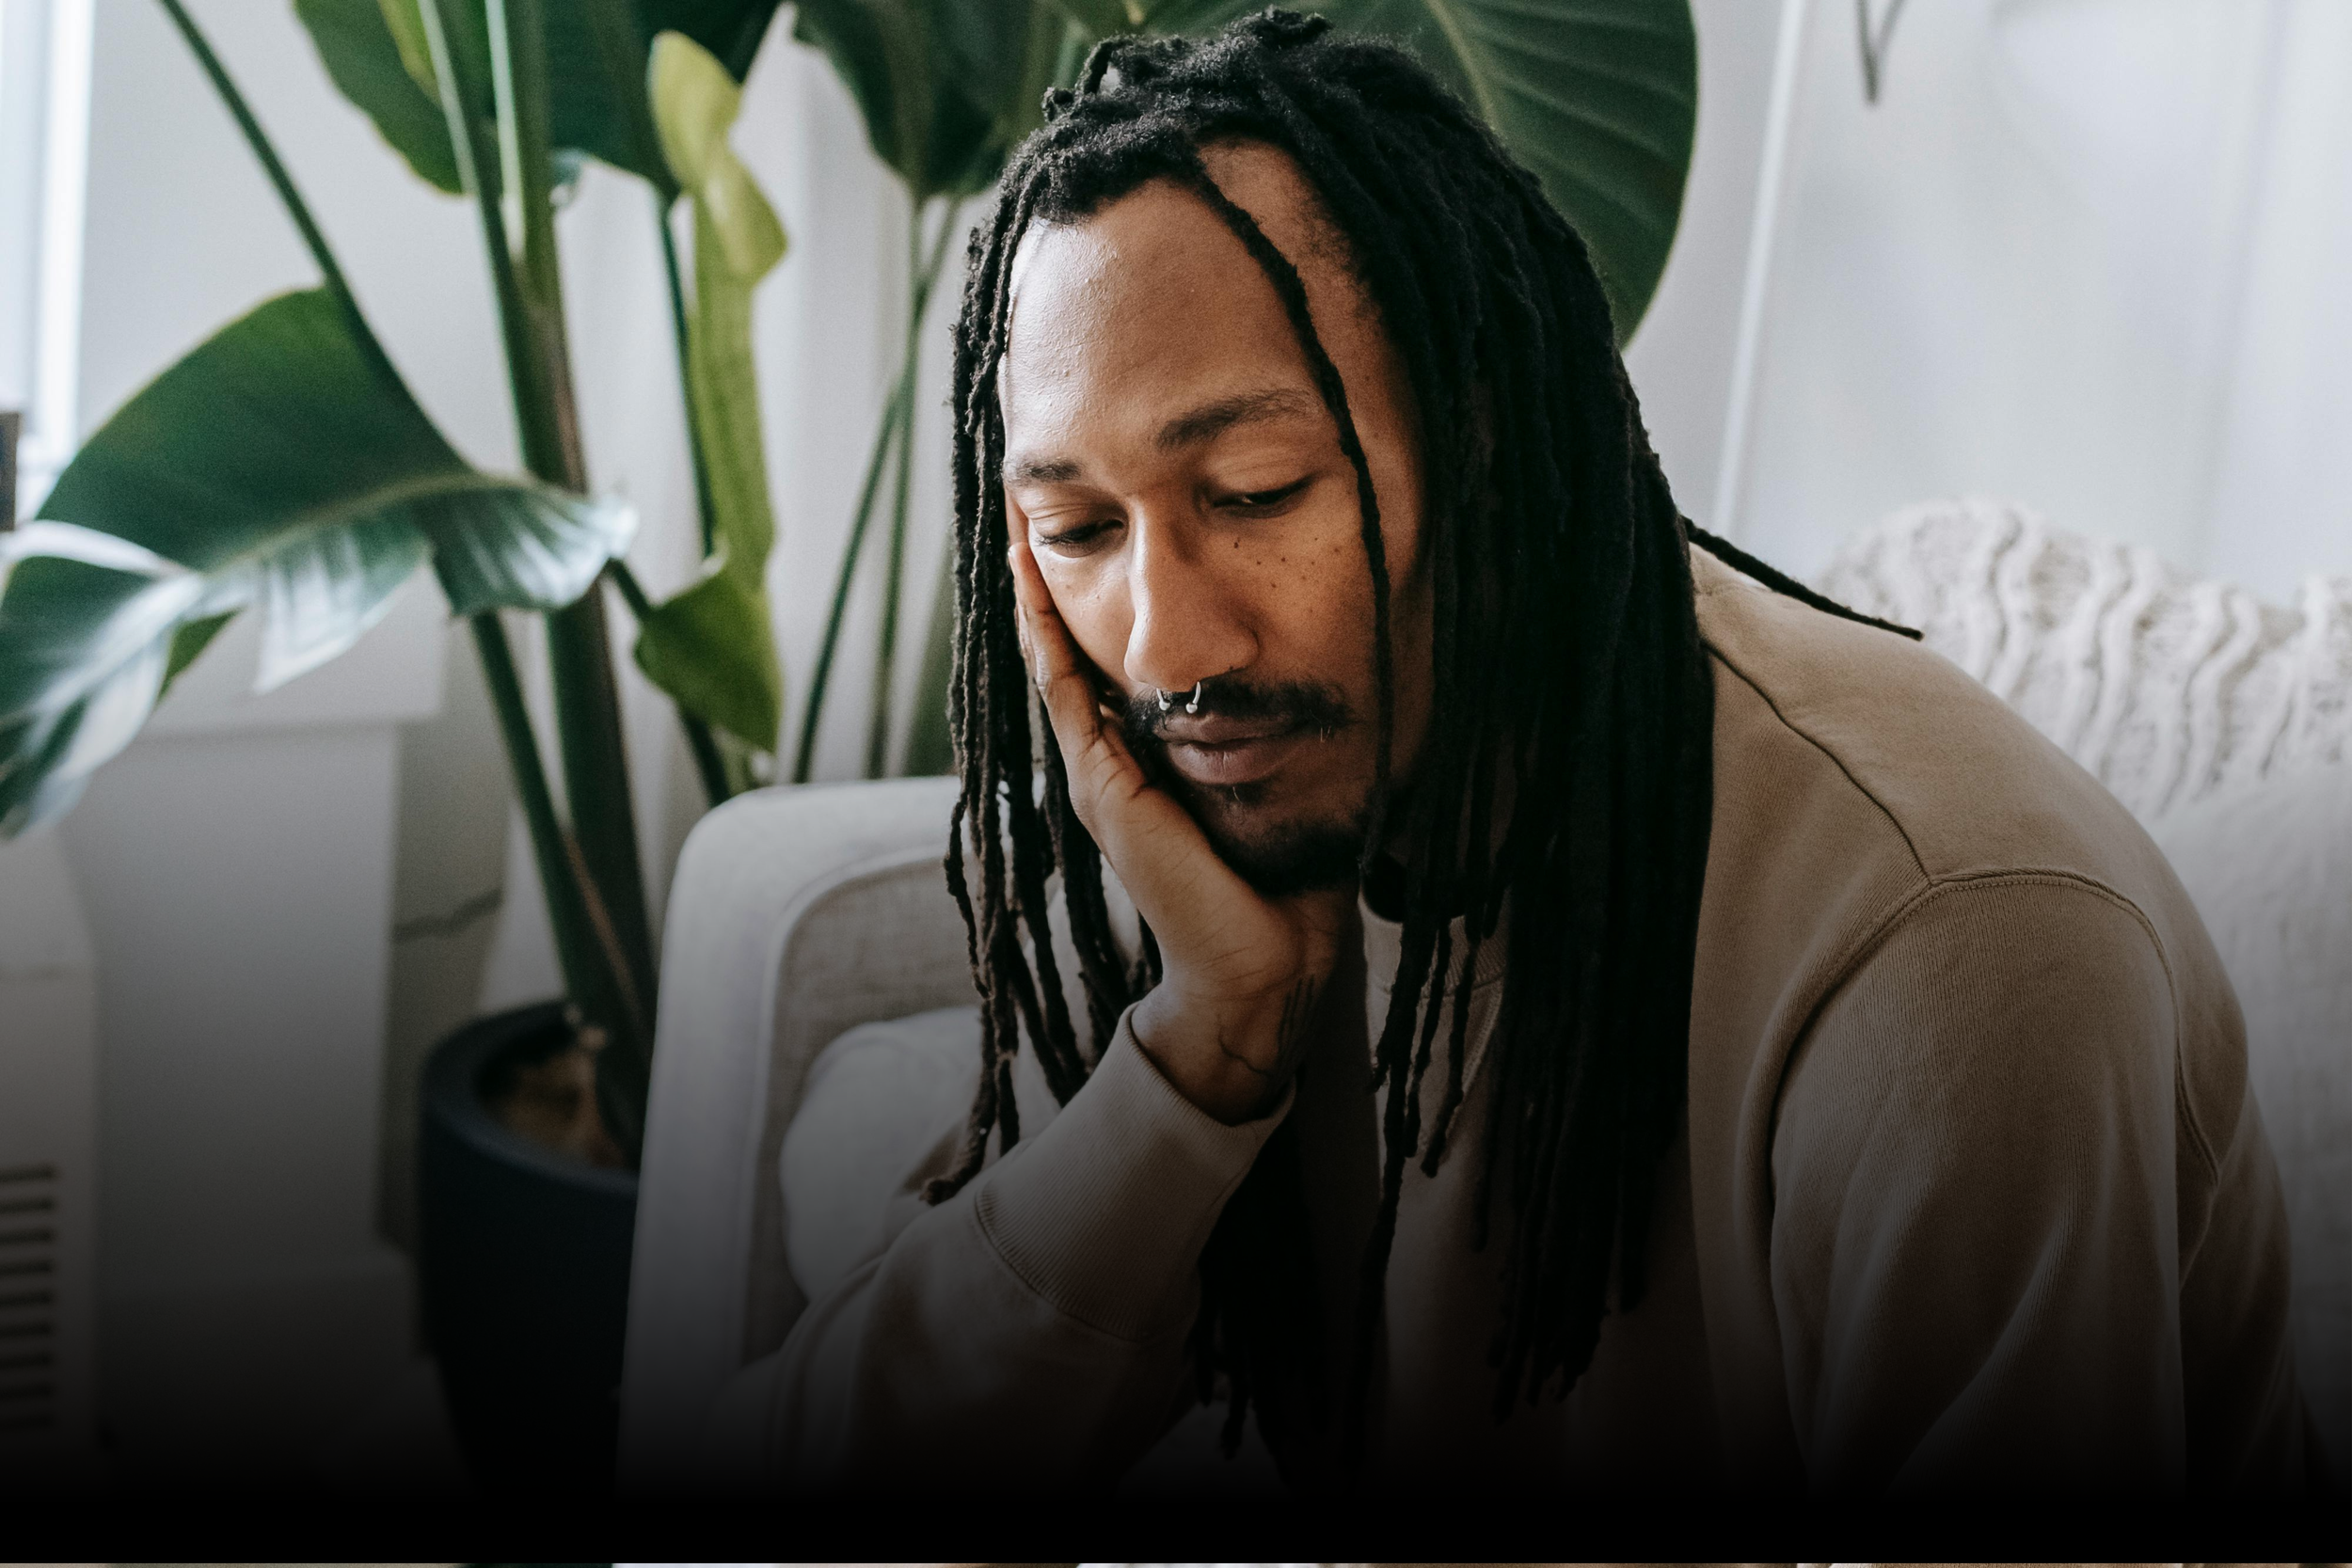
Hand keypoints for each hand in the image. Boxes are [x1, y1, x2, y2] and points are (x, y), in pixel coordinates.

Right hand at [1008, 538, 1350, 1122]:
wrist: (1265, 963)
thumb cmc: (1284, 882)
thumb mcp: (1277, 781)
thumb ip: (1272, 734)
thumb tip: (1316, 671)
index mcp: (1145, 762)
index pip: (1105, 664)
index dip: (1090, 598)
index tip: (1086, 529)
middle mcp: (1109, 763)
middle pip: (1067, 651)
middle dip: (1050, 581)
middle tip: (1031, 500)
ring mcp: (1098, 774)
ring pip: (1054, 661)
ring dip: (1034, 592)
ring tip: (1018, 519)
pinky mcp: (1104, 786)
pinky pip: (1065, 692)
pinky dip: (1047, 633)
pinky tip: (1033, 579)